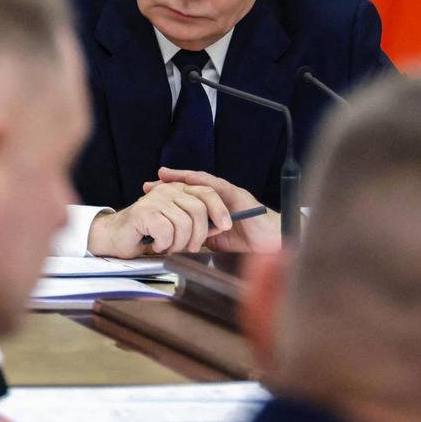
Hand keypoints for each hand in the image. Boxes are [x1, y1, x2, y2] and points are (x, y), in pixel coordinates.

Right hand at [87, 180, 237, 258]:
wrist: (112, 238)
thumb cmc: (145, 234)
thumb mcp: (176, 223)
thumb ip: (195, 220)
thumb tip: (219, 224)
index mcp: (177, 190)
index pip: (207, 193)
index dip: (219, 209)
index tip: (225, 226)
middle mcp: (167, 191)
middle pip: (199, 209)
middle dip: (199, 233)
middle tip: (190, 247)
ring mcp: (155, 200)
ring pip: (184, 223)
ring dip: (179, 242)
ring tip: (168, 247)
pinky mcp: (144, 213)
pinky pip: (167, 231)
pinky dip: (164, 243)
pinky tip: (156, 245)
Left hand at [146, 167, 280, 253]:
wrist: (272, 245)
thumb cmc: (248, 241)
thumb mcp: (215, 239)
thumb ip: (199, 234)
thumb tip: (177, 237)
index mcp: (212, 207)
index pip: (187, 197)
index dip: (168, 195)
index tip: (148, 196)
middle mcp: (219, 197)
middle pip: (191, 187)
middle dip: (169, 184)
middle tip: (148, 185)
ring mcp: (229, 194)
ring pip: (202, 182)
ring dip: (182, 178)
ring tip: (165, 175)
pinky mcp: (239, 196)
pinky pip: (219, 187)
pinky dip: (203, 182)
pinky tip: (190, 179)